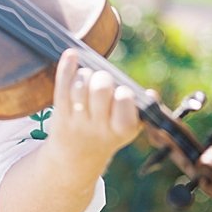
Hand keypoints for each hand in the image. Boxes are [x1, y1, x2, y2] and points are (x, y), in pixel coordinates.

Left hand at [44, 49, 140, 173]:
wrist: (78, 156)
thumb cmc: (109, 131)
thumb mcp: (130, 126)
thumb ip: (142, 109)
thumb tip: (151, 94)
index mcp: (123, 128)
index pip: (124, 102)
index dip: (122, 92)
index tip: (122, 91)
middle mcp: (99, 126)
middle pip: (100, 90)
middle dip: (102, 78)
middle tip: (102, 80)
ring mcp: (78, 120)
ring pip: (79, 87)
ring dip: (85, 75)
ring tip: (87, 77)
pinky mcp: (60, 114)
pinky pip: (62, 88)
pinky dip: (67, 68)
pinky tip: (71, 55)